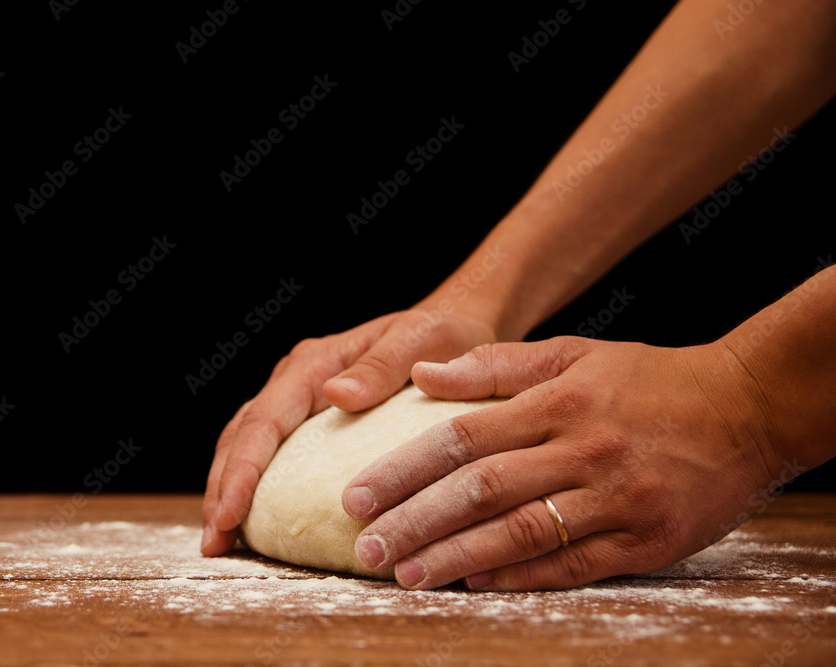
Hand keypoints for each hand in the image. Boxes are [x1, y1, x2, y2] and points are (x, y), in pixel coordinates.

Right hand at [201, 307, 497, 555]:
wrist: (450, 325)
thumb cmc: (438, 334)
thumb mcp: (418, 340)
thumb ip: (380, 366)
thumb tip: (337, 395)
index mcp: (314, 364)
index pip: (264, 421)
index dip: (242, 471)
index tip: (230, 515)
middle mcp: (295, 381)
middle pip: (242, 437)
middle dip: (223, 490)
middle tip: (213, 543)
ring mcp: (298, 401)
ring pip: (246, 445)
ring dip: (229, 492)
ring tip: (220, 542)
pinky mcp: (309, 420)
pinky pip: (270, 453)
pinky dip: (252, 486)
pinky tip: (252, 523)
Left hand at [342, 336, 783, 589]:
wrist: (746, 409)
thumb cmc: (647, 379)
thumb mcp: (573, 353)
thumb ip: (495, 364)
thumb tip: (422, 374)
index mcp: (559, 400)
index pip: (462, 438)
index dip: (403, 469)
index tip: (355, 496)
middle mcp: (583, 450)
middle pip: (481, 491)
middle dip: (415, 522)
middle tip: (365, 548)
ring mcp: (617, 499)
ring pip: (521, 534)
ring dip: (457, 558)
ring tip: (405, 575)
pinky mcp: (647, 541)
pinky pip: (572, 565)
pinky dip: (521, 577)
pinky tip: (476, 585)